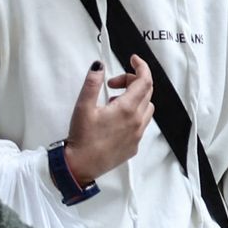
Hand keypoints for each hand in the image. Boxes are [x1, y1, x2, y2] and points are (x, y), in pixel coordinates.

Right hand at [64, 58, 154, 187]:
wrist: (80, 167)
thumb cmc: (81, 138)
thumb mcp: (83, 107)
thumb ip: (92, 83)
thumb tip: (99, 66)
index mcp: (128, 109)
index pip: (145, 81)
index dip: (141, 67)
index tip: (133, 59)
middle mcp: (138, 121)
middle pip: (146, 92)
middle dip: (132, 81)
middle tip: (113, 83)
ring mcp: (138, 134)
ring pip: (146, 107)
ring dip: (134, 98)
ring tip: (112, 102)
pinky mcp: (134, 145)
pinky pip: (141, 123)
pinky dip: (133, 114)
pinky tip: (114, 119)